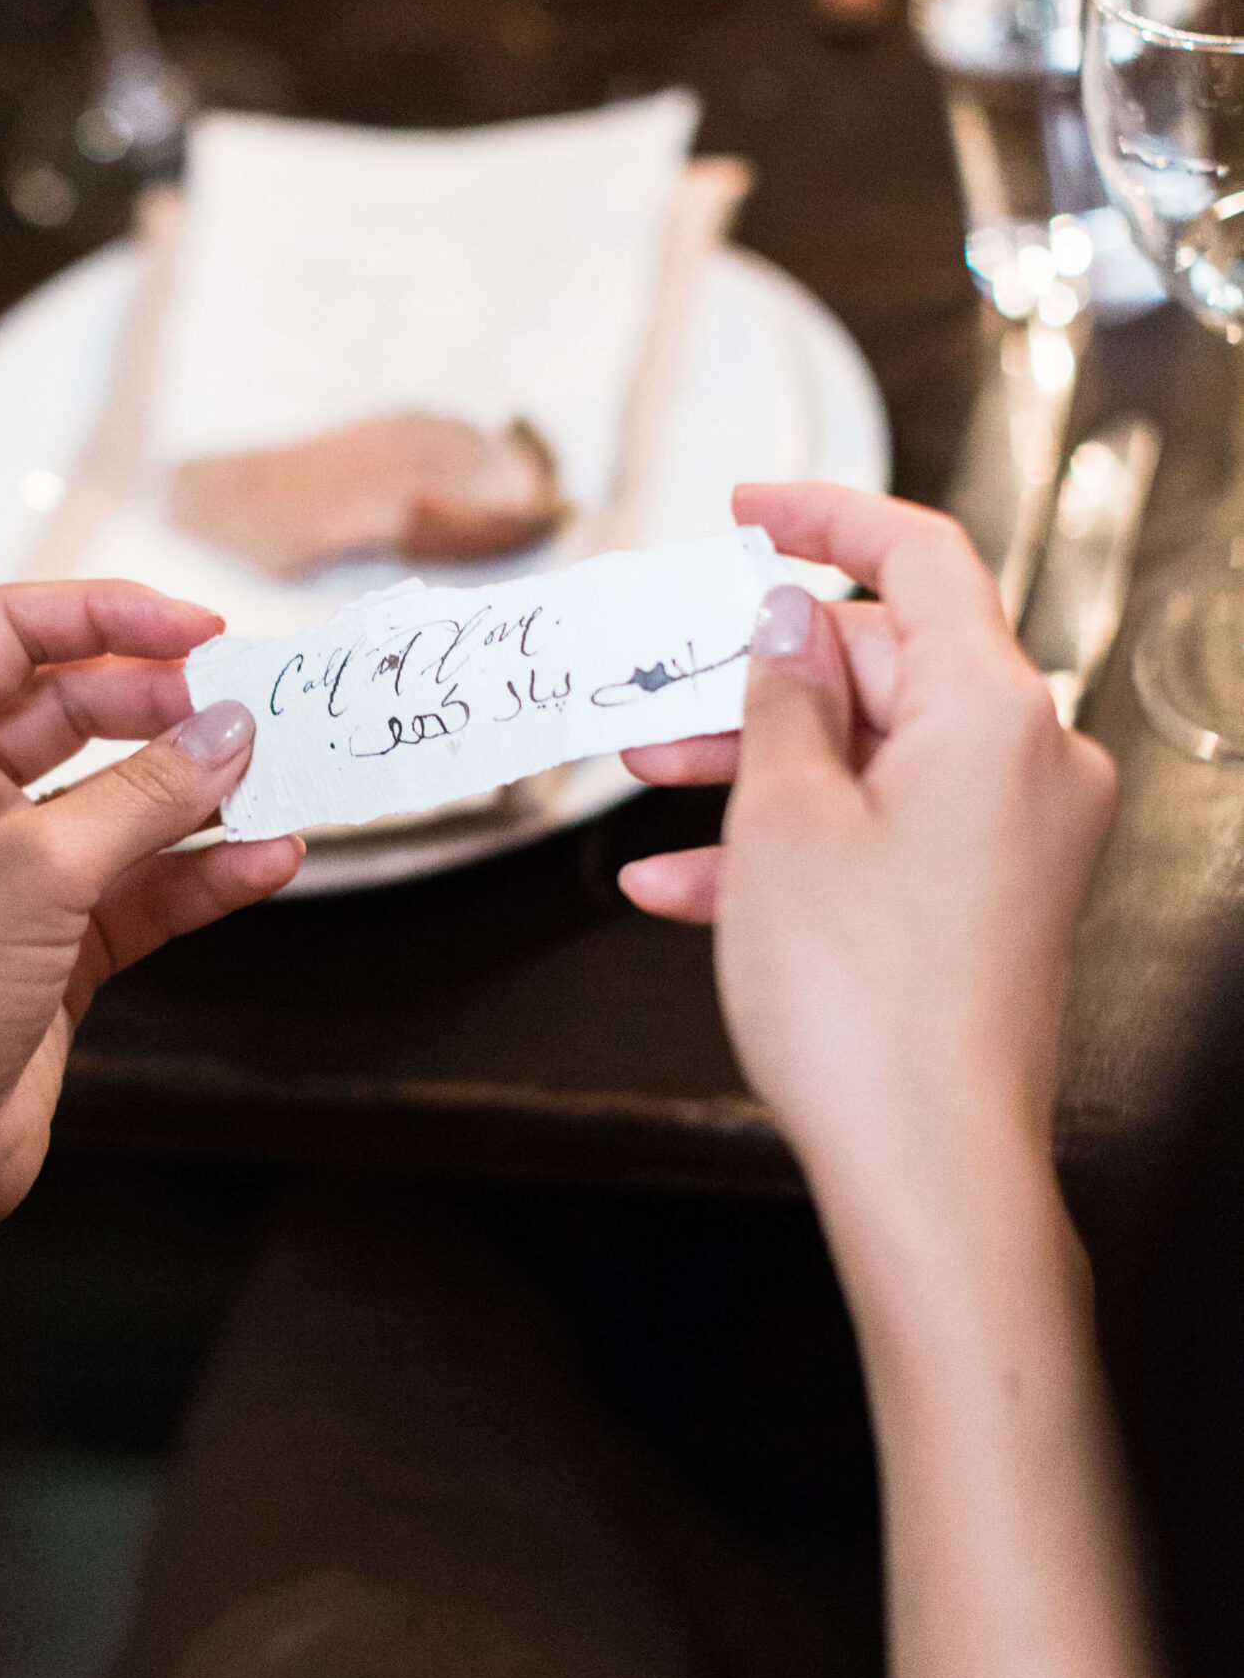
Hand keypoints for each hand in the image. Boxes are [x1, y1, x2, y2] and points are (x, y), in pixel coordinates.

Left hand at [0, 580, 299, 1287]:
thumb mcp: (29, 874)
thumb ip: (142, 795)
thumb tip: (230, 730)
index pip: (6, 635)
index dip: (104, 616)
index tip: (198, 629)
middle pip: (70, 709)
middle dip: (161, 707)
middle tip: (242, 710)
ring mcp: (1, 873)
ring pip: (117, 801)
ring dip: (195, 792)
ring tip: (275, 777)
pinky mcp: (51, 944)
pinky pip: (141, 885)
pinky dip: (202, 873)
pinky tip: (268, 860)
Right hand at [620, 483, 1116, 1246]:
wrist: (928, 1171)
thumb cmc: (862, 1002)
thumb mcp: (782, 817)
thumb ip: (783, 693)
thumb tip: (788, 622)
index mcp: (996, 711)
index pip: (919, 557)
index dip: (824, 515)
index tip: (746, 506)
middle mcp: (1030, 762)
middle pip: (885, 666)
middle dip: (758, 679)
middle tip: (656, 695)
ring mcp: (1018, 837)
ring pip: (871, 757)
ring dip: (757, 768)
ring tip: (647, 786)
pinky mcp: (993, 902)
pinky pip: (883, 837)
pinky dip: (791, 845)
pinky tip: (678, 885)